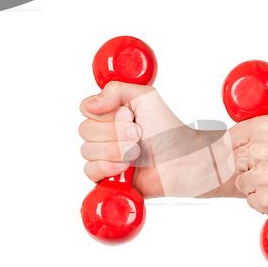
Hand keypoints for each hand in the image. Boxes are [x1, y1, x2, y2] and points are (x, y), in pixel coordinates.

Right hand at [79, 82, 234, 197]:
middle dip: (115, 132)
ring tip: (137, 152)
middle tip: (138, 134)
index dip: (105, 113)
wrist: (181, 159)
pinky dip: (108, 167)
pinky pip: (90, 171)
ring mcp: (105, 156)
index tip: (128, 115)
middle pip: (85, 130)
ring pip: (87, 150)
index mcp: (111, 113)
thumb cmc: (167, 129)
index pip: (86, 108)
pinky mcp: (107, 177)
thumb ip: (115, 89)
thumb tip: (90, 105)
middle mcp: (105, 133)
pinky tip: (126, 167)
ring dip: (116, 150)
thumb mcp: (145, 97)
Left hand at [230, 110, 267, 220]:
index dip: (232, 148)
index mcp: (261, 127)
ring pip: (243, 183)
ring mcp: (259, 177)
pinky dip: (264, 200)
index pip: (229, 139)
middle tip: (263, 170)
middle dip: (245, 167)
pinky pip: (252, 201)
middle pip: (232, 162)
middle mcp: (257, 151)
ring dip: (255, 185)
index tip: (233, 155)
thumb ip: (266, 124)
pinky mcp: (264, 200)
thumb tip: (247, 130)